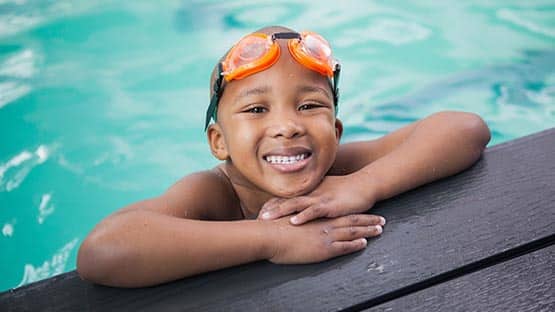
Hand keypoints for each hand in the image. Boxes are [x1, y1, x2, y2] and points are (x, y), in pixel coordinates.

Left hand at [258, 174, 380, 224]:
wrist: (365, 185)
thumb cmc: (345, 190)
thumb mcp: (325, 194)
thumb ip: (311, 199)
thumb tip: (299, 209)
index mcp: (308, 192)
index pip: (285, 198)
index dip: (271, 205)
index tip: (257, 212)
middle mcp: (311, 194)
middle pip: (286, 200)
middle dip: (270, 209)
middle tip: (255, 217)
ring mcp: (320, 198)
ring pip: (296, 205)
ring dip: (280, 212)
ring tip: (266, 219)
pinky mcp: (330, 205)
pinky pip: (314, 211)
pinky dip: (303, 216)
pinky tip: (293, 221)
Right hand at [266, 214, 384, 263]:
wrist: (268, 235)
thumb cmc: (272, 228)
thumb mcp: (285, 219)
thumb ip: (294, 218)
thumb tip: (294, 219)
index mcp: (316, 218)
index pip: (339, 214)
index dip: (353, 213)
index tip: (364, 212)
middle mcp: (323, 224)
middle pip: (350, 221)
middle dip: (367, 221)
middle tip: (381, 220)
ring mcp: (325, 235)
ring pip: (352, 232)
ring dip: (367, 231)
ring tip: (380, 230)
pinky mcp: (323, 248)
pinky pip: (343, 246)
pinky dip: (355, 244)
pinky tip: (364, 243)